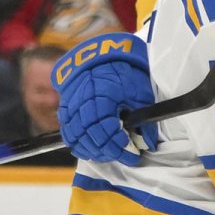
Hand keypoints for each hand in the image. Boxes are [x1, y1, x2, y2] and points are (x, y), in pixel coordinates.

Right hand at [52, 33, 158, 164]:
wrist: (100, 57)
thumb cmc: (123, 73)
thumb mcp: (139, 93)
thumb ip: (144, 118)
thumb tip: (149, 144)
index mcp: (101, 98)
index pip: (108, 131)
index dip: (120, 147)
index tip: (133, 154)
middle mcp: (82, 105)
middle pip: (92, 138)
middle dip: (110, 152)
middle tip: (125, 157)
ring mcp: (70, 108)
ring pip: (78, 139)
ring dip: (95, 151)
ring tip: (111, 154)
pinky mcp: (65, 110)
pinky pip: (68, 134)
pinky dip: (80, 146)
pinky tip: (93, 150)